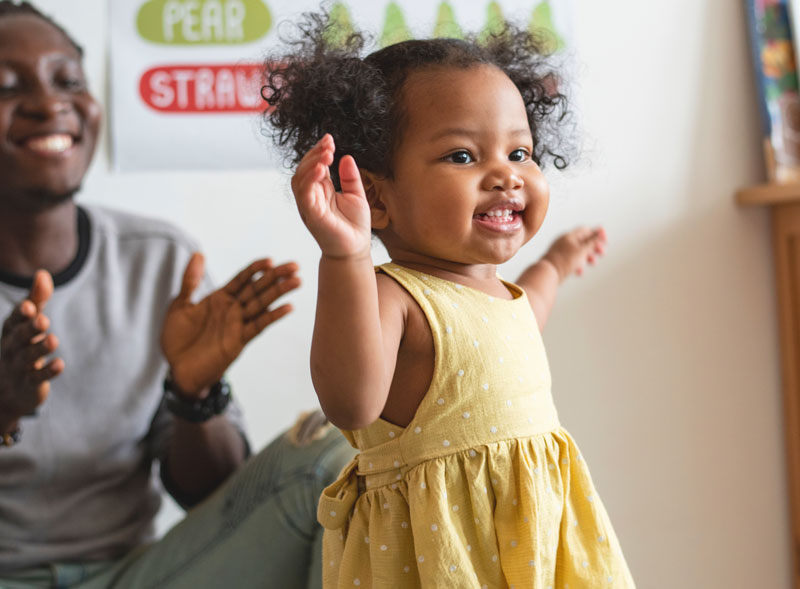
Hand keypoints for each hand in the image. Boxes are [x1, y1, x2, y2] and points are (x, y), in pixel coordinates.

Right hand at [0, 271, 62, 427]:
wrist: (8, 389)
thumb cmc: (20, 345)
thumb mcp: (27, 322)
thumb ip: (36, 300)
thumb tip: (43, 273)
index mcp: (10, 331)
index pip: (13, 321)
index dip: (21, 314)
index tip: (30, 306)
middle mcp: (11, 348)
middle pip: (19, 338)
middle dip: (30, 329)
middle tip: (43, 320)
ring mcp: (18, 367)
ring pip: (28, 357)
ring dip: (40, 348)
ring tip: (53, 340)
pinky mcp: (28, 384)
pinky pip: (36, 378)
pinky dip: (47, 372)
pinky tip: (59, 365)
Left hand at [161, 253, 300, 394]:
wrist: (177, 370)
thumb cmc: (177, 339)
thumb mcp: (180, 305)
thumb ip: (190, 280)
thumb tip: (198, 253)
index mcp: (220, 298)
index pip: (242, 279)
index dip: (256, 269)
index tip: (270, 260)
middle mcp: (232, 309)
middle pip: (258, 288)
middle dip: (276, 276)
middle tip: (295, 266)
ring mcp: (238, 324)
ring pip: (262, 304)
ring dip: (280, 292)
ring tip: (297, 281)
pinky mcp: (239, 340)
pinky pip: (258, 325)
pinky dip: (273, 316)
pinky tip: (288, 307)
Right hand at [290, 134, 371, 257]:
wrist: (356, 249)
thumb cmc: (354, 226)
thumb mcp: (356, 195)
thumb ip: (350, 177)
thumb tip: (346, 157)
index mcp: (321, 190)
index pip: (314, 166)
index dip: (319, 151)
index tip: (329, 139)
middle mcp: (312, 196)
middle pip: (304, 169)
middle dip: (314, 154)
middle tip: (329, 145)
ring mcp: (309, 206)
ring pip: (300, 179)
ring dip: (311, 164)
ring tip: (326, 154)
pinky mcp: (311, 215)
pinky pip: (305, 194)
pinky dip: (310, 180)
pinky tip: (321, 170)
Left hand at [543, 226, 606, 280]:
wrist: (547, 273)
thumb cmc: (564, 261)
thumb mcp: (582, 250)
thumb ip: (592, 240)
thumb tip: (600, 230)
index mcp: (569, 236)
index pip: (586, 230)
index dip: (597, 234)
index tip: (605, 241)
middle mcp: (564, 242)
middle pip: (583, 241)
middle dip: (594, 247)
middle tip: (602, 253)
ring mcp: (561, 251)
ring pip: (578, 251)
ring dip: (588, 257)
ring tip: (593, 263)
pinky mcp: (559, 261)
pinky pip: (572, 260)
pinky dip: (578, 264)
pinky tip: (579, 272)